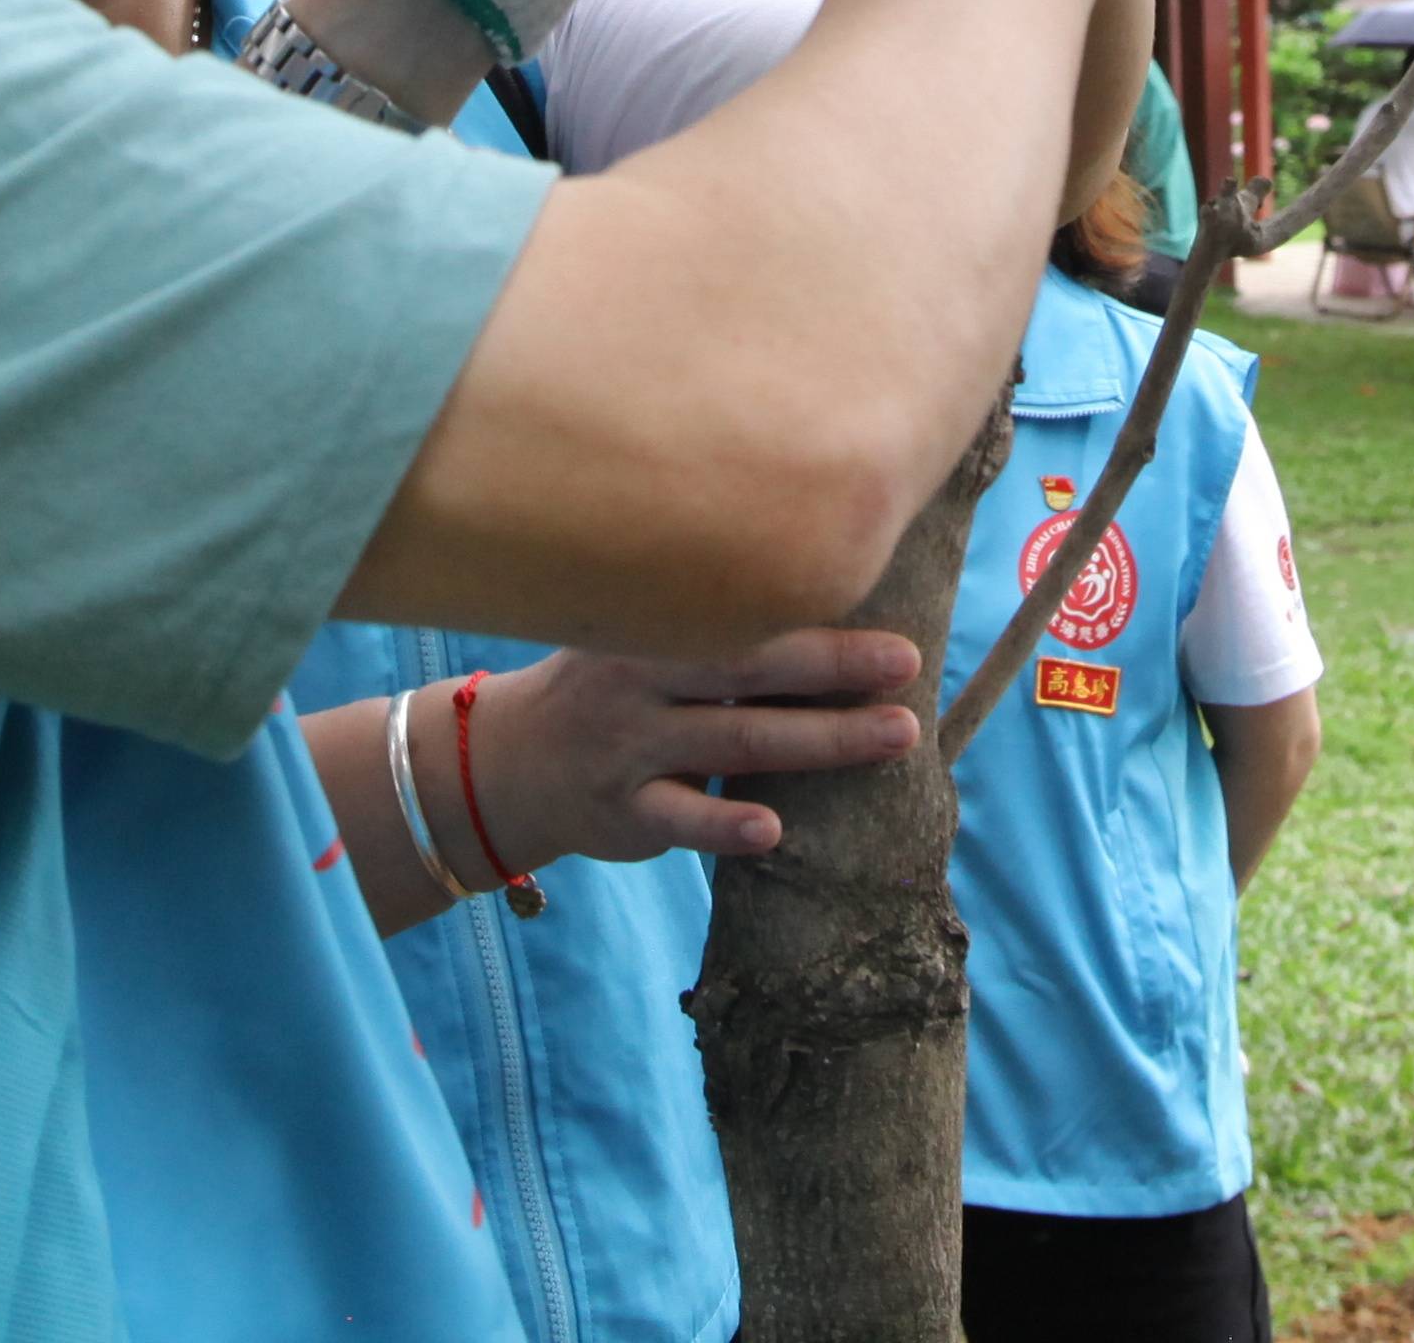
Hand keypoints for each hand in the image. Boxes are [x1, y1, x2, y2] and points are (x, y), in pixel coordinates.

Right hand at [474, 628, 923, 871]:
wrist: (504, 764)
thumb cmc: (607, 689)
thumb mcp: (636, 636)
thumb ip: (712, 623)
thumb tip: (829, 584)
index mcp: (654, 625)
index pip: (743, 612)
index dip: (817, 611)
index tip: (887, 613)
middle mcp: (641, 678)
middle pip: (750, 667)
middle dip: (835, 665)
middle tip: (909, 664)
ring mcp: (629, 746)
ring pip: (736, 740)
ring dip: (821, 740)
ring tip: (894, 737)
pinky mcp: (621, 811)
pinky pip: (679, 817)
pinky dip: (724, 823)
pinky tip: (773, 829)